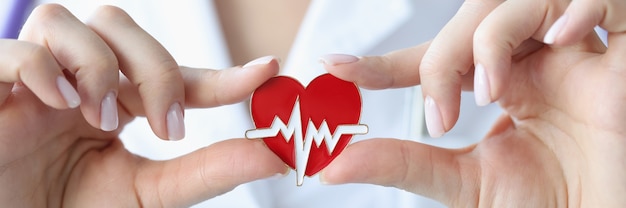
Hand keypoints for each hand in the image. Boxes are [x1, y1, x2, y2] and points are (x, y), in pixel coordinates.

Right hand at [0, 4, 285, 206]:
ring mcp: (31, 82)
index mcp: (115, 101)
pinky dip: (42, 69)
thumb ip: (207, 172)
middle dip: (155, 67)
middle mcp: (75, 80)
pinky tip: (61, 105)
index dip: (220, 72)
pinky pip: (13, 51)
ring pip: (67, 22)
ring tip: (103, 121)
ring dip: (99, 67)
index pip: (173, 71)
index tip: (267, 72)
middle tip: (169, 126)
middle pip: (118, 25)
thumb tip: (274, 157)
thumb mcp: (151, 195)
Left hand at [321, 0, 624, 206]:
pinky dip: (578, 5)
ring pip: (520, 2)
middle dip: (443, 54)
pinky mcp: (623, 53)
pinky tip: (561, 38)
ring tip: (486, 92)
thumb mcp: (467, 186)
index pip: (438, 57)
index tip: (336, 67)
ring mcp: (578, 54)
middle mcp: (537, 63)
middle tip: (439, 112)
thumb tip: (335, 166)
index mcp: (502, 87)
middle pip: (474, 19)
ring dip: (490, 37)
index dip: (387, 62)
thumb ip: (405, 165)